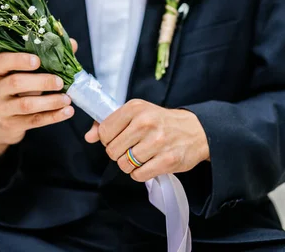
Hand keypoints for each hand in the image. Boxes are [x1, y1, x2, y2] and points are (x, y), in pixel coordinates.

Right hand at [0, 39, 77, 159]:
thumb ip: (47, 59)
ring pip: (25, 104)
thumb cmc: (16, 91)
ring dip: (50, 101)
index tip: (38, 60)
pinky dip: (52, 116)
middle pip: (15, 82)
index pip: (2, 61)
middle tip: (60, 82)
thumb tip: (72, 44)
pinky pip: (33, 120)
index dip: (19, 60)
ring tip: (67, 99)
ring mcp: (1, 108)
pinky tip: (67, 112)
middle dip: (41, 81)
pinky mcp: (11, 124)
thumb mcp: (24, 74)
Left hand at [84, 99, 209, 181]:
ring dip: (129, 165)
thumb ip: (109, 123)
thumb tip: (88, 137)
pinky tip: (147, 164)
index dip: (107, 140)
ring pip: (124, 164)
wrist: (195, 130)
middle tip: (129, 149)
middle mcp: (145, 123)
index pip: (105, 131)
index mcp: (135, 108)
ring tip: (139, 157)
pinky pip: (139, 175)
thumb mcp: (135, 114)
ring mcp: (158, 142)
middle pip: (112, 151)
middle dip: (118, 154)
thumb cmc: (160, 122)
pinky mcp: (168, 160)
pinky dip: (139, 173)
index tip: (117, 139)